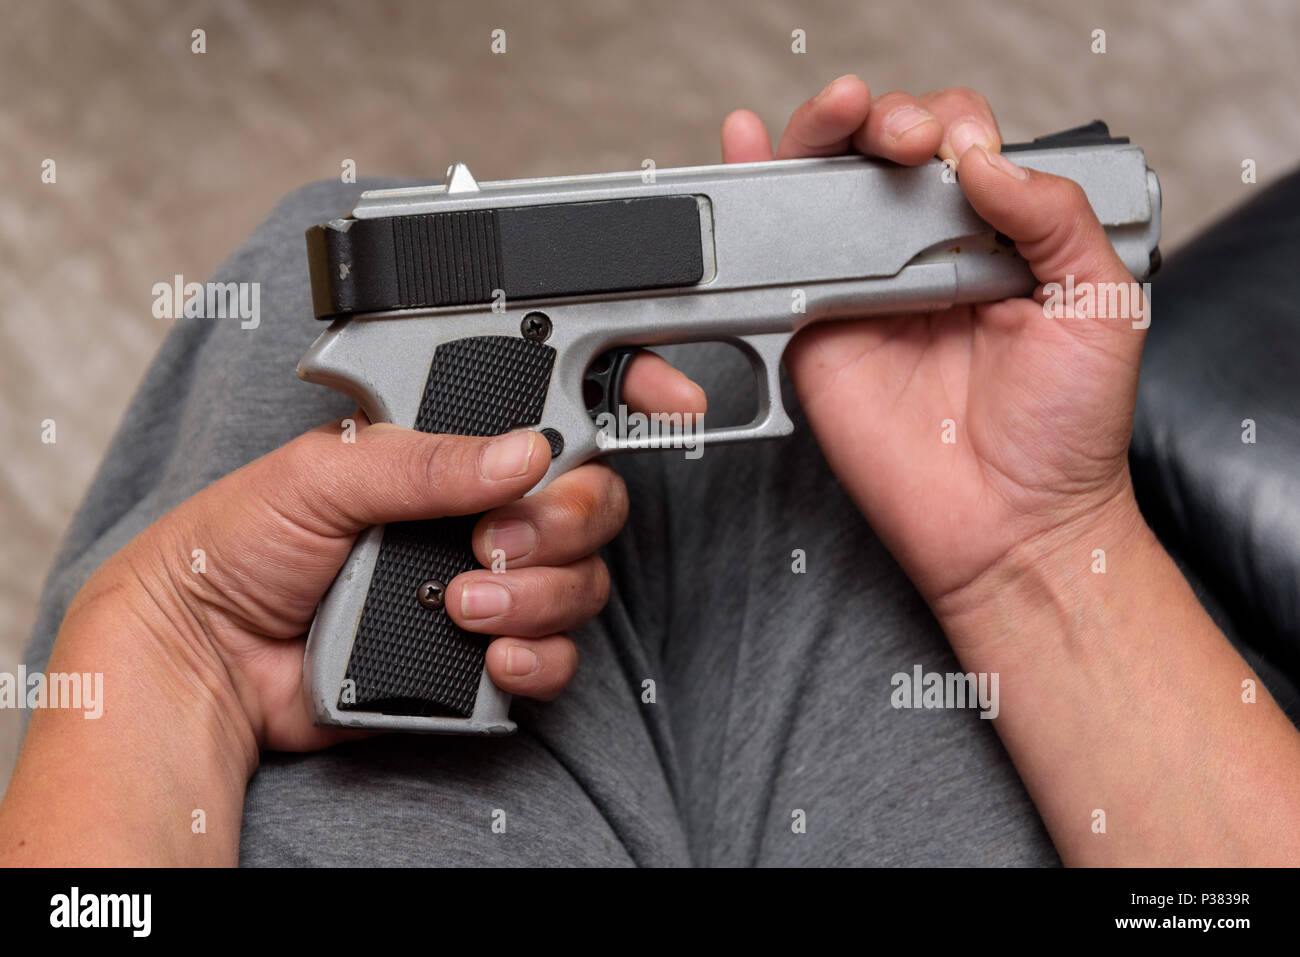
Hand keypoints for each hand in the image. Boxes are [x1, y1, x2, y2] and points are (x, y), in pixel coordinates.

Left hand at [52, 353, 704, 761]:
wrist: (208, 657)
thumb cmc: (241, 543)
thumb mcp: (322, 474)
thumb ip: (426, 460)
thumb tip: (523, 453)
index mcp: (451, 445)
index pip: (559, 403)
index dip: (630, 390)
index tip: (676, 398)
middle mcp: (482, 507)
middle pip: (592, 498)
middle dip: (565, 521)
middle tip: (494, 540)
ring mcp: (489, 579)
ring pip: (583, 580)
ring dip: (537, 595)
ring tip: (462, 604)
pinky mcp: (485, 650)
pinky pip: (557, 655)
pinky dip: (537, 657)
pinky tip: (490, 655)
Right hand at [721, 77, 1148, 622]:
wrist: (1011, 526)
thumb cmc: (1066, 432)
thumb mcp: (1100, 305)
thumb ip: (1056, 219)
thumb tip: (985, 159)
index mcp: (996, 240)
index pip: (963, 146)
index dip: (951, 126)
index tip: (958, 151)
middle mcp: (926, 256)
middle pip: (885, 153)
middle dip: (884, 119)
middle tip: (898, 138)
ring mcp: (866, 291)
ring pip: (829, 190)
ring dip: (822, 134)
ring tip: (835, 115)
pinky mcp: (814, 333)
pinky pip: (779, 263)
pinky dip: (755, 199)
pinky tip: (748, 144)